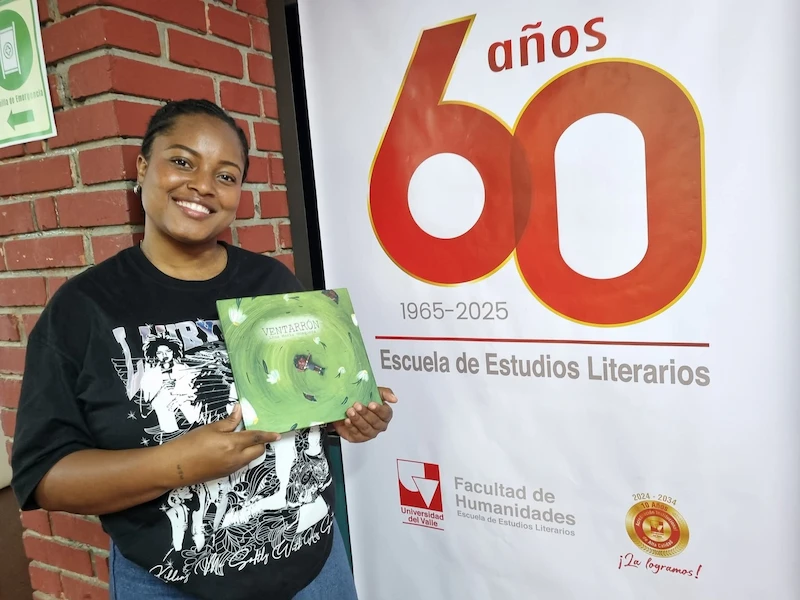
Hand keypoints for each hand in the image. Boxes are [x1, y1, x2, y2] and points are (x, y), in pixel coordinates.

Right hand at [164, 403, 280, 485]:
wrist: (174, 466)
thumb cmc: (190, 444)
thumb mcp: (210, 428)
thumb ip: (229, 421)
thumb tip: (240, 411)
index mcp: (233, 444)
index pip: (256, 438)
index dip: (268, 435)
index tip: (277, 434)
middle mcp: (236, 458)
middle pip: (258, 451)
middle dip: (260, 443)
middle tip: (253, 434)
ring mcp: (231, 468)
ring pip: (250, 458)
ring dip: (250, 450)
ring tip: (239, 440)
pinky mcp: (224, 474)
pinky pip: (240, 464)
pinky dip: (241, 456)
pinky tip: (230, 450)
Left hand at [332, 386, 396, 442]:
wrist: (346, 408)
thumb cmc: (363, 401)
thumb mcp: (374, 392)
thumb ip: (385, 393)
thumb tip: (394, 399)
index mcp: (385, 415)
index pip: (386, 414)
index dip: (378, 409)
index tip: (371, 404)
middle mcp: (379, 426)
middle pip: (375, 422)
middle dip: (365, 413)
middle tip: (357, 406)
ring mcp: (370, 433)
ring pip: (366, 428)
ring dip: (357, 419)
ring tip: (350, 411)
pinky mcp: (359, 438)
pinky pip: (356, 434)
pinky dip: (351, 427)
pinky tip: (347, 420)